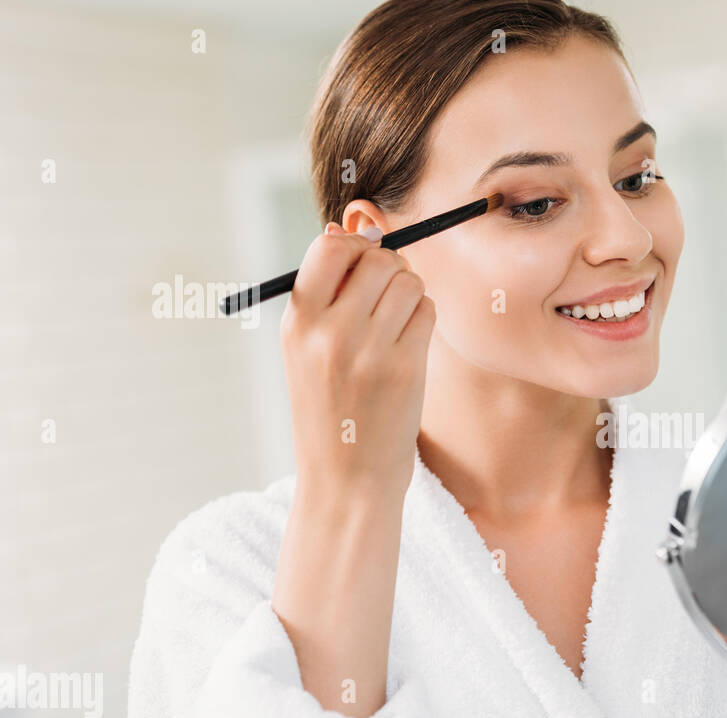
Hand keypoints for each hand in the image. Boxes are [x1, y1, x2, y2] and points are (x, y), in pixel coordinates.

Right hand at [281, 222, 436, 498]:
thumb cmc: (332, 410)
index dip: (357, 247)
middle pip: (379, 259)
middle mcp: (328, 331)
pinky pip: (427, 311)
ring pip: (408, 282)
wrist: (346, 479)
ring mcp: (367, 349)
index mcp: (297, 321)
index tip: (364, 266)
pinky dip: (424, 320)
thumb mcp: (307, 350)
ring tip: (397, 327)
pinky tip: (410, 346)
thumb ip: (327, 292)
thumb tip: (351, 226)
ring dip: (411, 295)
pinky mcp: (403, 368)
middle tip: (388, 298)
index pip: (330, 247)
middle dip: (392, 269)